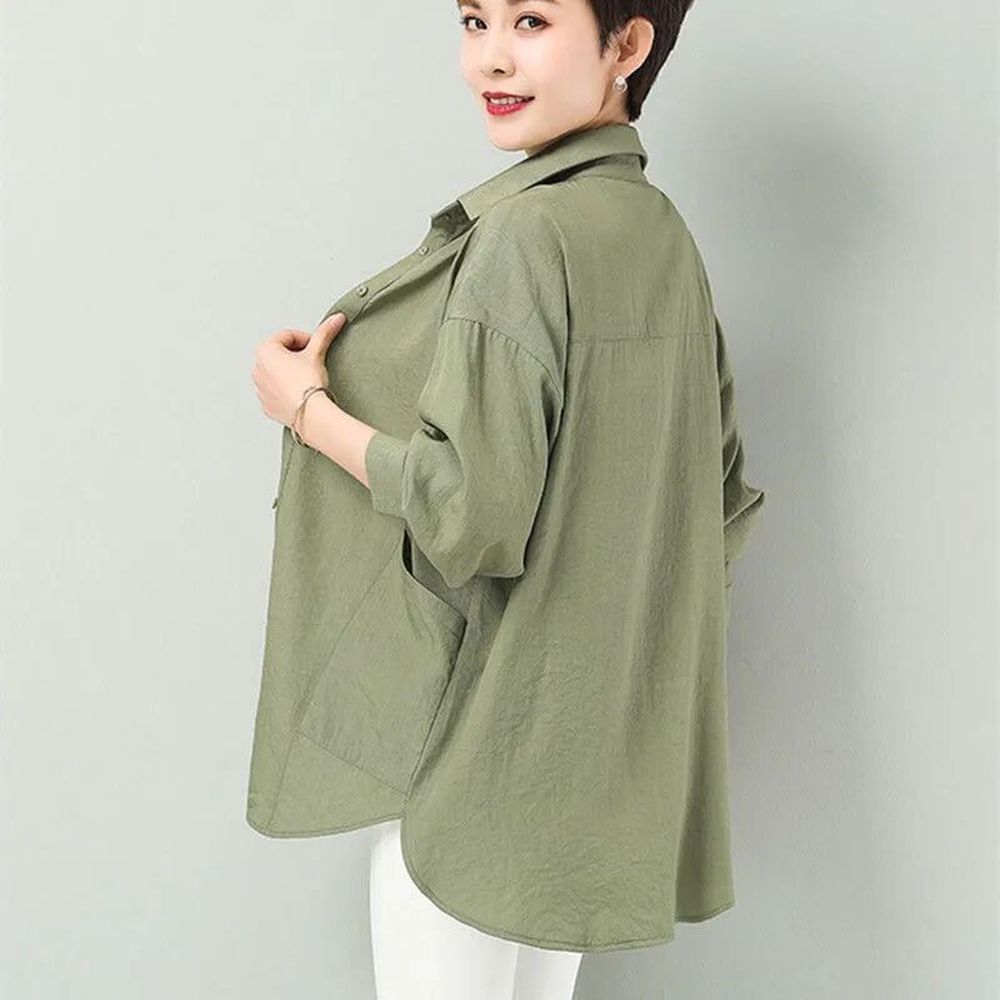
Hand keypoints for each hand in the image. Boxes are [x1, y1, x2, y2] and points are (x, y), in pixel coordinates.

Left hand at [251, 313, 348, 427]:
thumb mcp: (317, 353)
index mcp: (265, 351)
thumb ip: (325, 333)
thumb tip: (336, 318)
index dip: (306, 339)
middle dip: (297, 355)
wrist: (311, 414)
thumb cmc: (309, 384)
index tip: (316, 347)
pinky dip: (286, 389)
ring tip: (307, 379)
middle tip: (312, 362)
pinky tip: (301, 392)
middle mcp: (257, 369)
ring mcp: (260, 389)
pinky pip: (276, 392)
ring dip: (291, 372)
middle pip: (281, 353)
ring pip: (277, 373)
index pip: (288, 336)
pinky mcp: (266, 405)